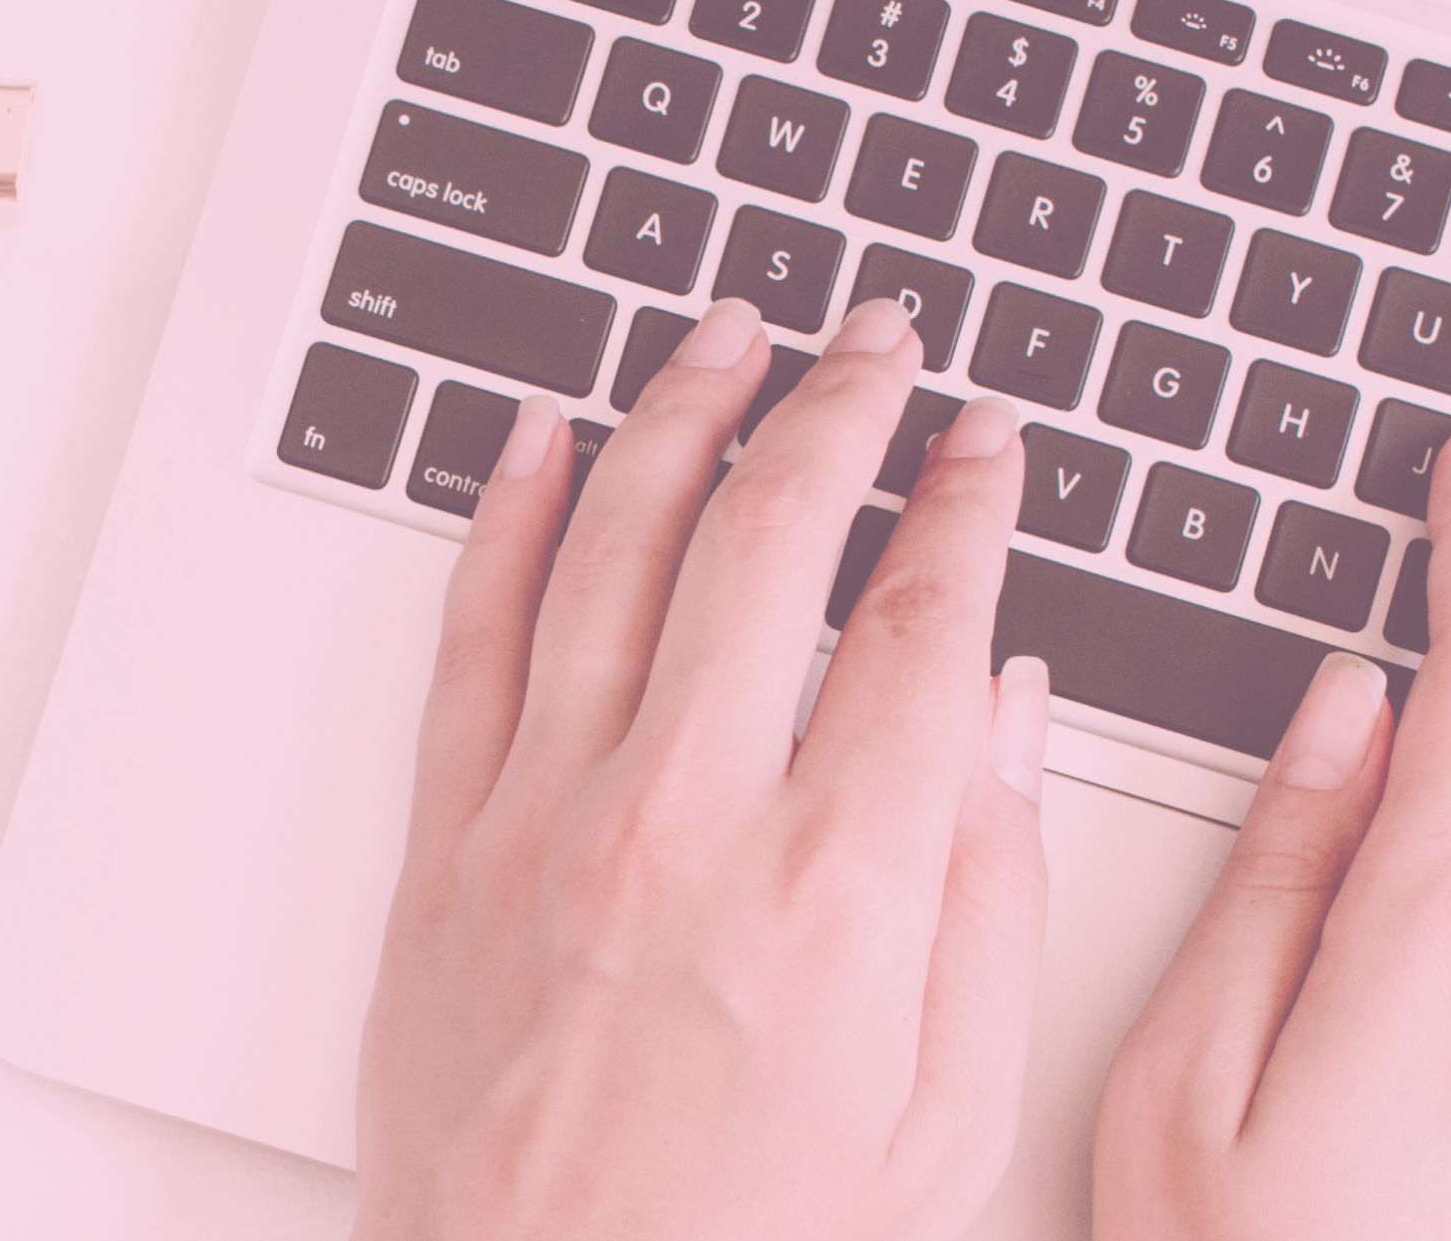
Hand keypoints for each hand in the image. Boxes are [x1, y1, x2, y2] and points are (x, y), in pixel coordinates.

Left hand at [352, 297, 1053, 1240]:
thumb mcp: (948, 1114)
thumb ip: (989, 896)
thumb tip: (1003, 711)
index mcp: (836, 888)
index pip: (918, 621)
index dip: (964, 503)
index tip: (986, 442)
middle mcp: (684, 821)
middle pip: (768, 538)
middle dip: (838, 408)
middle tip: (879, 343)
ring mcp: (547, 819)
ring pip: (611, 546)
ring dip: (679, 416)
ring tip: (731, 336)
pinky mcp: (447, 845)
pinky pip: (472, 635)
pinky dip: (505, 517)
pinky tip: (539, 440)